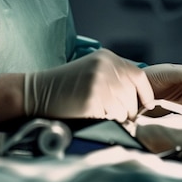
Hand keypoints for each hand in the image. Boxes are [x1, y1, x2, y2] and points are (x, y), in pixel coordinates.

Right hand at [24, 49, 154, 122]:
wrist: (37, 92)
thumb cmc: (64, 86)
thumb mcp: (92, 70)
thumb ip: (114, 76)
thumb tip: (140, 97)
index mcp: (106, 57)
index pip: (139, 76)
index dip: (144, 94)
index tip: (144, 105)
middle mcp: (105, 67)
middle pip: (133, 97)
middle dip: (127, 111)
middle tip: (110, 113)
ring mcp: (99, 83)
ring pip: (125, 111)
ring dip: (116, 119)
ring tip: (97, 112)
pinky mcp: (91, 100)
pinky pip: (112, 120)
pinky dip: (105, 123)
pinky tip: (90, 116)